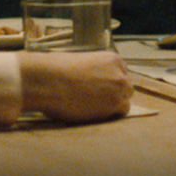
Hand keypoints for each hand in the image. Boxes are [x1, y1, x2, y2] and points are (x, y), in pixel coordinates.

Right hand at [17, 50, 132, 121]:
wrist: (49, 81)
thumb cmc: (57, 69)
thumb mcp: (81, 61)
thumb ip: (94, 71)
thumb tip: (92, 82)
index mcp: (113, 59)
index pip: (122, 74)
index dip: (111, 83)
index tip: (102, 89)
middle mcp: (120, 74)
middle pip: (126, 88)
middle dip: (115, 94)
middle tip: (99, 100)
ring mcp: (118, 91)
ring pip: (125, 102)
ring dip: (113, 106)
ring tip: (95, 108)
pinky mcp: (112, 106)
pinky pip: (118, 113)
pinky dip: (109, 115)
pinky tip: (95, 114)